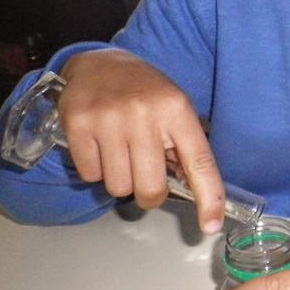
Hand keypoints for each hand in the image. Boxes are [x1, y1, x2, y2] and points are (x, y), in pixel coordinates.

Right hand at [58, 49, 225, 233]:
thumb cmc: (145, 93)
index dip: (208, 197)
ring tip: (121, 152)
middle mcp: (145, 114)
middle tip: (146, 180)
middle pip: (150, 188)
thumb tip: (197, 195)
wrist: (101, 62)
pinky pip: (91, 175)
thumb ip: (184, 148)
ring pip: (118, 186)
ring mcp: (109, 119)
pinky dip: (96, 170)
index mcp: (177, 110)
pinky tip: (100, 146)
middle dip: (149, 195)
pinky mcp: (78, 124)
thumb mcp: (174, 109)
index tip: (211, 226)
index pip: (199, 161)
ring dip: (121, 180)